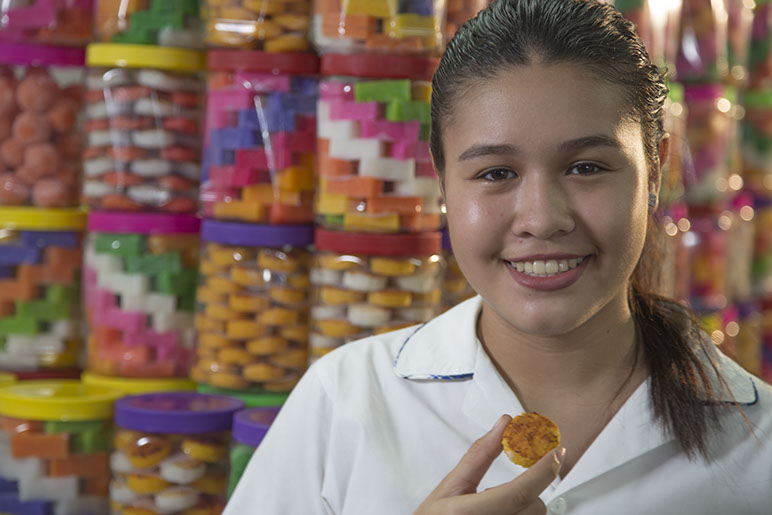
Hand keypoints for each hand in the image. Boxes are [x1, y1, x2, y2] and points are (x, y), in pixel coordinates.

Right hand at [415, 415, 564, 514]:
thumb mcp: (452, 485)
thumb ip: (479, 455)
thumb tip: (504, 425)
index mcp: (470, 513)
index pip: (519, 492)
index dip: (543, 470)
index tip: (556, 451)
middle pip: (534, 506)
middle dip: (527, 491)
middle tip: (500, 490)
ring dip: (523, 507)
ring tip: (495, 508)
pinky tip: (499, 514)